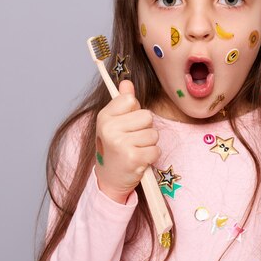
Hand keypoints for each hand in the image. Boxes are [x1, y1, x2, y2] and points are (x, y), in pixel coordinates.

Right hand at [94, 80, 160, 203]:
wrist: (109, 178)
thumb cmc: (115, 146)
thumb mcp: (114, 122)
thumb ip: (122, 101)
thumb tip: (127, 82)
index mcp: (104, 116)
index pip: (131, 100)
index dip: (135, 111)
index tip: (127, 124)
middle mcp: (109, 128)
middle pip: (147, 116)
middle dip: (145, 128)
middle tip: (132, 140)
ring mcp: (120, 143)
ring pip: (153, 133)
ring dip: (149, 143)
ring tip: (135, 150)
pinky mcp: (133, 157)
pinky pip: (156, 149)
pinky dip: (151, 156)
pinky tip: (139, 159)